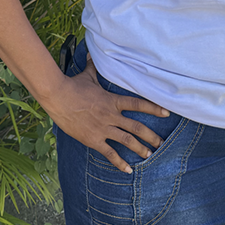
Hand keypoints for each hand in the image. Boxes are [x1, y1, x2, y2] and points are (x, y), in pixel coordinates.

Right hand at [44, 55, 171, 173]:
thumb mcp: (87, 76)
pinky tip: (128, 170)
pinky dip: (120, 162)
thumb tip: (92, 54)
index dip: (154, 108)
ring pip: (127, 141)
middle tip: (161, 143)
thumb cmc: (72, 86)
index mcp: (112, 100)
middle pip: (136, 127)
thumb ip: (94, 68)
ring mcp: (103, 128)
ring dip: (140, 149)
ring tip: (149, 155)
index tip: (167, 113)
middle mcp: (111, 115)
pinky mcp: (93, 139)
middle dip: (151, 136)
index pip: (138, 104)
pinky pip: (110, 153)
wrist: (57, 97)